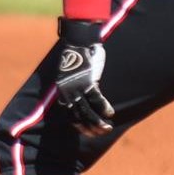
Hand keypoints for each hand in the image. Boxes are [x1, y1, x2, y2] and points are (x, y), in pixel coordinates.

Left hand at [53, 18, 115, 135]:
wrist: (79, 41)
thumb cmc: (79, 57)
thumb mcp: (72, 76)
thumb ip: (76, 87)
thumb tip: (84, 95)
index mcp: (63, 91)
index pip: (69, 114)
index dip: (78, 125)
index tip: (87, 132)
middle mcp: (68, 92)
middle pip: (78, 116)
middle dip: (90, 128)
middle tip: (101, 133)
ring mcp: (77, 87)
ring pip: (87, 111)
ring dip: (97, 122)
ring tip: (107, 128)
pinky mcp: (88, 81)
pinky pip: (96, 99)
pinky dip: (103, 108)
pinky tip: (110, 114)